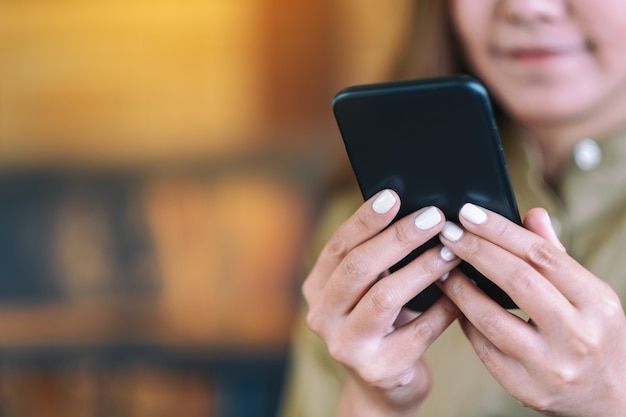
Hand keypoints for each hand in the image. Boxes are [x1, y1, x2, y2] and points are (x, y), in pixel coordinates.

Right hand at [303, 190, 460, 415]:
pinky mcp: (377, 369)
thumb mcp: (371, 289)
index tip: (394, 195)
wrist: (384, 385)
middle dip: (399, 238)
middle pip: (359, 267)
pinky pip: (416, 332)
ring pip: (384, 297)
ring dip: (422, 269)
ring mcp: (346, 346)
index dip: (365, 219)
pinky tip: (461, 293)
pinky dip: (442, 309)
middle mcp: (322, 316)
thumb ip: (380, 258)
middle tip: (435, 217)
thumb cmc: (384, 323)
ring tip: (451, 252)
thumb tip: (418, 212)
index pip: (339, 246)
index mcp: (318, 288)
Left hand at [437, 204, 625, 416]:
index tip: (468, 214)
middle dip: (476, 251)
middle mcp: (577, 336)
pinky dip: (465, 321)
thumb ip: (556, 255)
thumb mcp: (589, 294)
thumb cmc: (594, 334)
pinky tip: (454, 302)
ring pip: (491, 318)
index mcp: (596, 303)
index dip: (500, 230)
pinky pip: (483, 347)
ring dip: (460, 288)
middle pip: (516, 281)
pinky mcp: (525, 389)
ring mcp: (550, 367)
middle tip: (447, 233)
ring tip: (441, 266)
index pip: (542, 256)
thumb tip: (530, 214)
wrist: (608, 398)